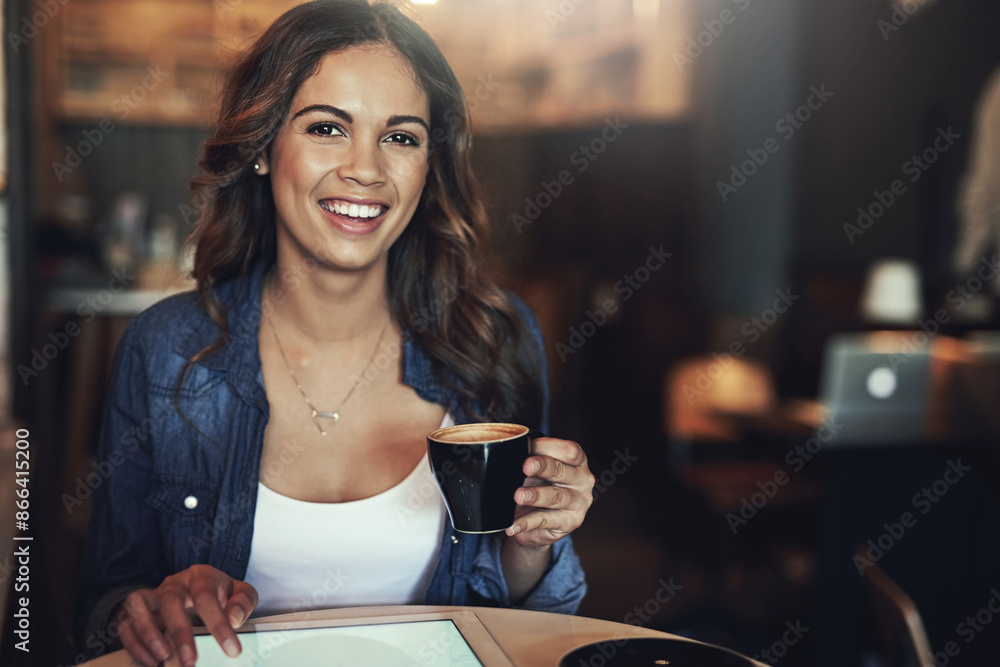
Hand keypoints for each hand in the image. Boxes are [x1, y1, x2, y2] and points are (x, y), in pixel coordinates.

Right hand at [114, 564, 257, 666]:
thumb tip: (234, 619)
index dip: (219, 625)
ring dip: (150, 635)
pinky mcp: (134, 610)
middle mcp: (173, 584)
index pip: (207, 597)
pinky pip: (125, 623)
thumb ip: (243, 601)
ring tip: (164, 658)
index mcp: (199, 577)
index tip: (232, 650)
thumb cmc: (216, 592)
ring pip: (139, 606)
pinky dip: (134, 644)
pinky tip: (151, 661)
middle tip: (191, 661)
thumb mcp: (237, 592)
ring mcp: (151, 596)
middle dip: (180, 632)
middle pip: (170, 601)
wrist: (193, 586)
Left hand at [506, 436, 594, 548]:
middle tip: (525, 466)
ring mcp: (578, 503)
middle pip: (562, 471)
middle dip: (543, 467)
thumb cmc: (538, 485)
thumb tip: (511, 453)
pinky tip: (513, 524)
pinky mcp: (570, 522)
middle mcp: (582, 480)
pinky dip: (526, 522)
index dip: (549, 447)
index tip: (528, 446)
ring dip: (535, 495)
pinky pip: (545, 521)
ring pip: (555, 496)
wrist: (536, 519)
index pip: (569, 450)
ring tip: (518, 496)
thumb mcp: (536, 470)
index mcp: (577, 461)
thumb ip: (531, 460)